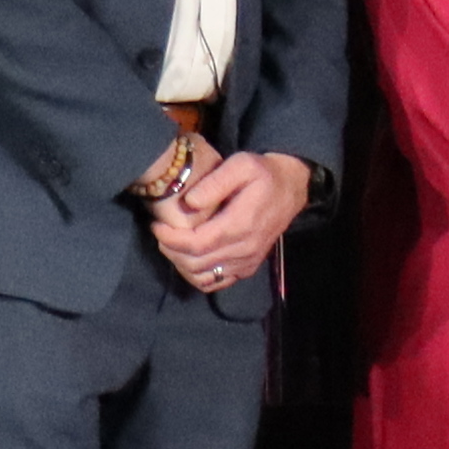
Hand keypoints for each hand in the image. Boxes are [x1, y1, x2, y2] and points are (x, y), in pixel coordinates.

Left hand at [154, 145, 311, 292]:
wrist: (290, 189)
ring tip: (172, 244)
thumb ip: (215, 183)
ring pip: (203, 277)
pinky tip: (189, 258)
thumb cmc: (263, 174)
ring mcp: (246, 262)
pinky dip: (197, 275)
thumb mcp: (241, 165)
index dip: (171, 238)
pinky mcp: (247, 268)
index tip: (157, 225)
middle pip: (196, 263)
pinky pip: (216, 283)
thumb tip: (190, 203)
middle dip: (171, 250)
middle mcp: (244, 249)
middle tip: (160, 233)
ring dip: (181, 264)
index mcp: (241, 225)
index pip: (197, 244)